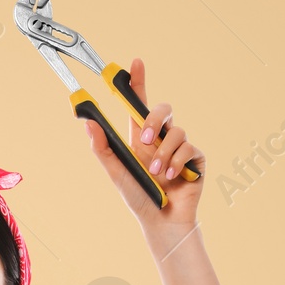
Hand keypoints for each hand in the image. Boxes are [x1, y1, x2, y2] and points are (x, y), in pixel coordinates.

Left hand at [83, 57, 203, 227]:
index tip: (136, 63)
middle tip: (144, 140)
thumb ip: (103, 148)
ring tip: (156, 173)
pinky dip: (176, 162)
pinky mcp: (195, 158)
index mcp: (140, 137)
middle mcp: (161, 138)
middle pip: (163, 109)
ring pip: (176, 131)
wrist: (162, 222)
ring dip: (163, 152)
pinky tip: (171, 177)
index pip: (139, 103)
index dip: (138, 82)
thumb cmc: (139, 198)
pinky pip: (188, 147)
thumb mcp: (117, 173)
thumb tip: (89, 123)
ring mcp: (179, 147)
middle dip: (153, 120)